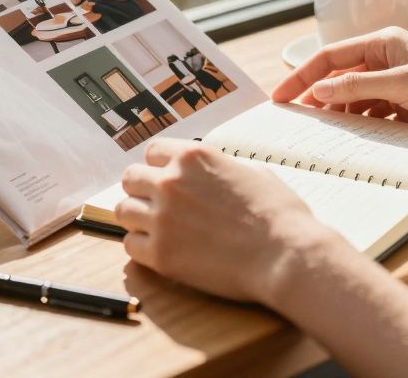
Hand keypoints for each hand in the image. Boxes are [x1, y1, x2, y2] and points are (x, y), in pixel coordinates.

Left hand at [117, 138, 338, 304]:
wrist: (284, 256)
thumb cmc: (279, 216)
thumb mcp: (255, 173)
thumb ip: (224, 169)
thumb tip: (220, 173)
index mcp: (193, 156)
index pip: (151, 151)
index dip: (159, 166)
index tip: (165, 180)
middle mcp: (170, 182)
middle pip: (130, 178)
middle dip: (142, 190)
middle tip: (157, 206)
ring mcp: (162, 217)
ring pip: (123, 210)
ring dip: (138, 218)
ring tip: (156, 229)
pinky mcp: (160, 253)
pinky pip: (130, 245)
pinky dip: (142, 248)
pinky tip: (160, 251)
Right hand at [272, 27, 407, 134]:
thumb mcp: (401, 83)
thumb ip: (357, 86)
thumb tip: (318, 90)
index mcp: (383, 43)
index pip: (331, 56)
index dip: (302, 75)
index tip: (280, 96)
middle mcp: (386, 62)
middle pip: (340, 79)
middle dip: (317, 98)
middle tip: (294, 119)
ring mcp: (396, 87)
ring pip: (355, 101)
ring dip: (339, 115)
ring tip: (320, 133)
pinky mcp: (407, 109)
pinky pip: (374, 118)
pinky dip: (361, 127)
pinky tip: (351, 139)